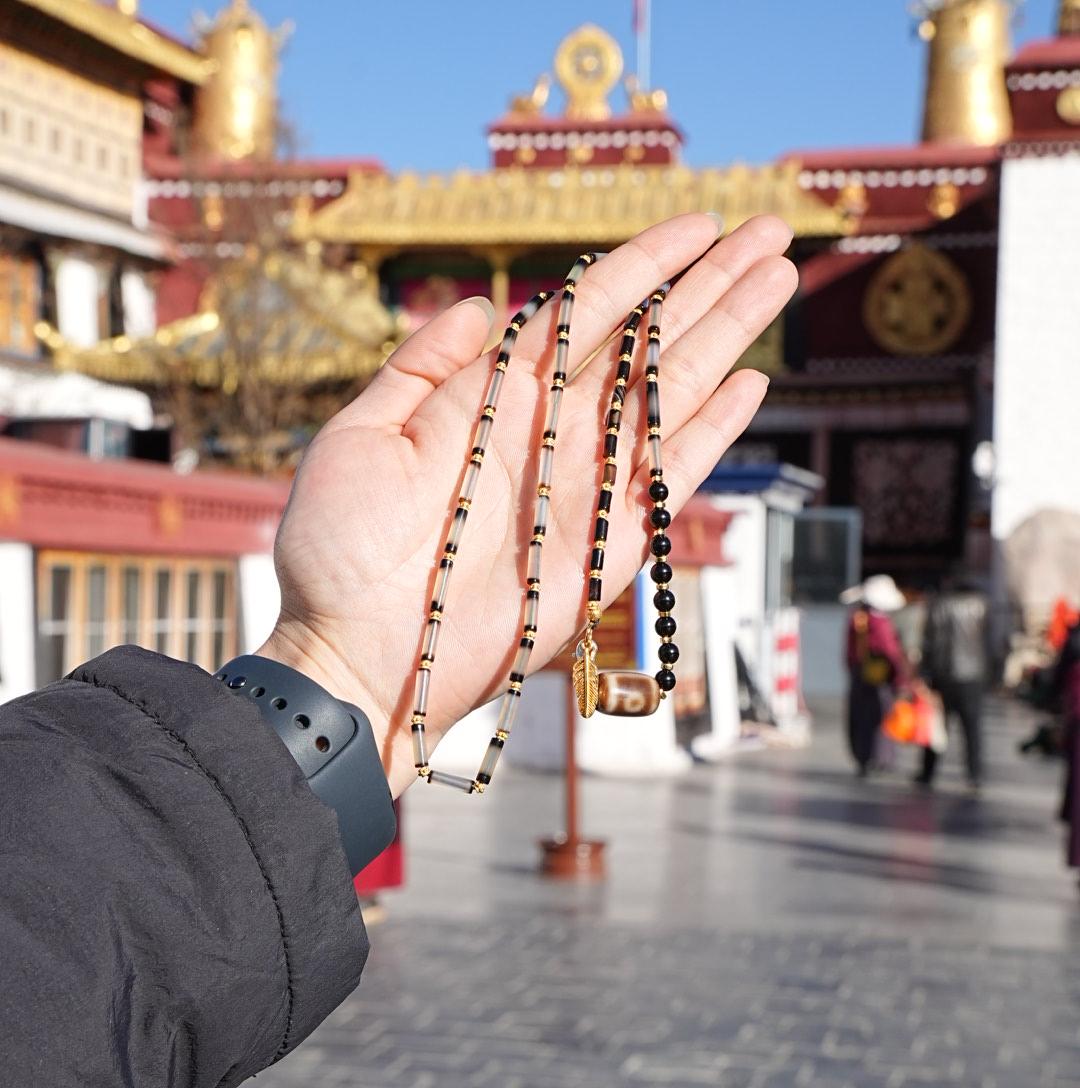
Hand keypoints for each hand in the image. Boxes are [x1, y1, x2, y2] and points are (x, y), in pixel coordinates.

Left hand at [260, 213, 797, 796]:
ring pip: (672, 396)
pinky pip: (670, 479)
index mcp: (497, 399)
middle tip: (769, 233)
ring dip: (728, 337)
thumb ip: (419, 367)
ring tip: (778, 279)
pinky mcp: (610, 549)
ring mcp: (586, 489)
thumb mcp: (360, 436)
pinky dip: (711, 433)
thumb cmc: (339, 552)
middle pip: (646, 345)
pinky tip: (752, 384)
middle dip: (708, 286)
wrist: (358, 655)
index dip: (645, 267)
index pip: (587, 314)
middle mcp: (552, 434)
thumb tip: (483, 307)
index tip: (699, 226)